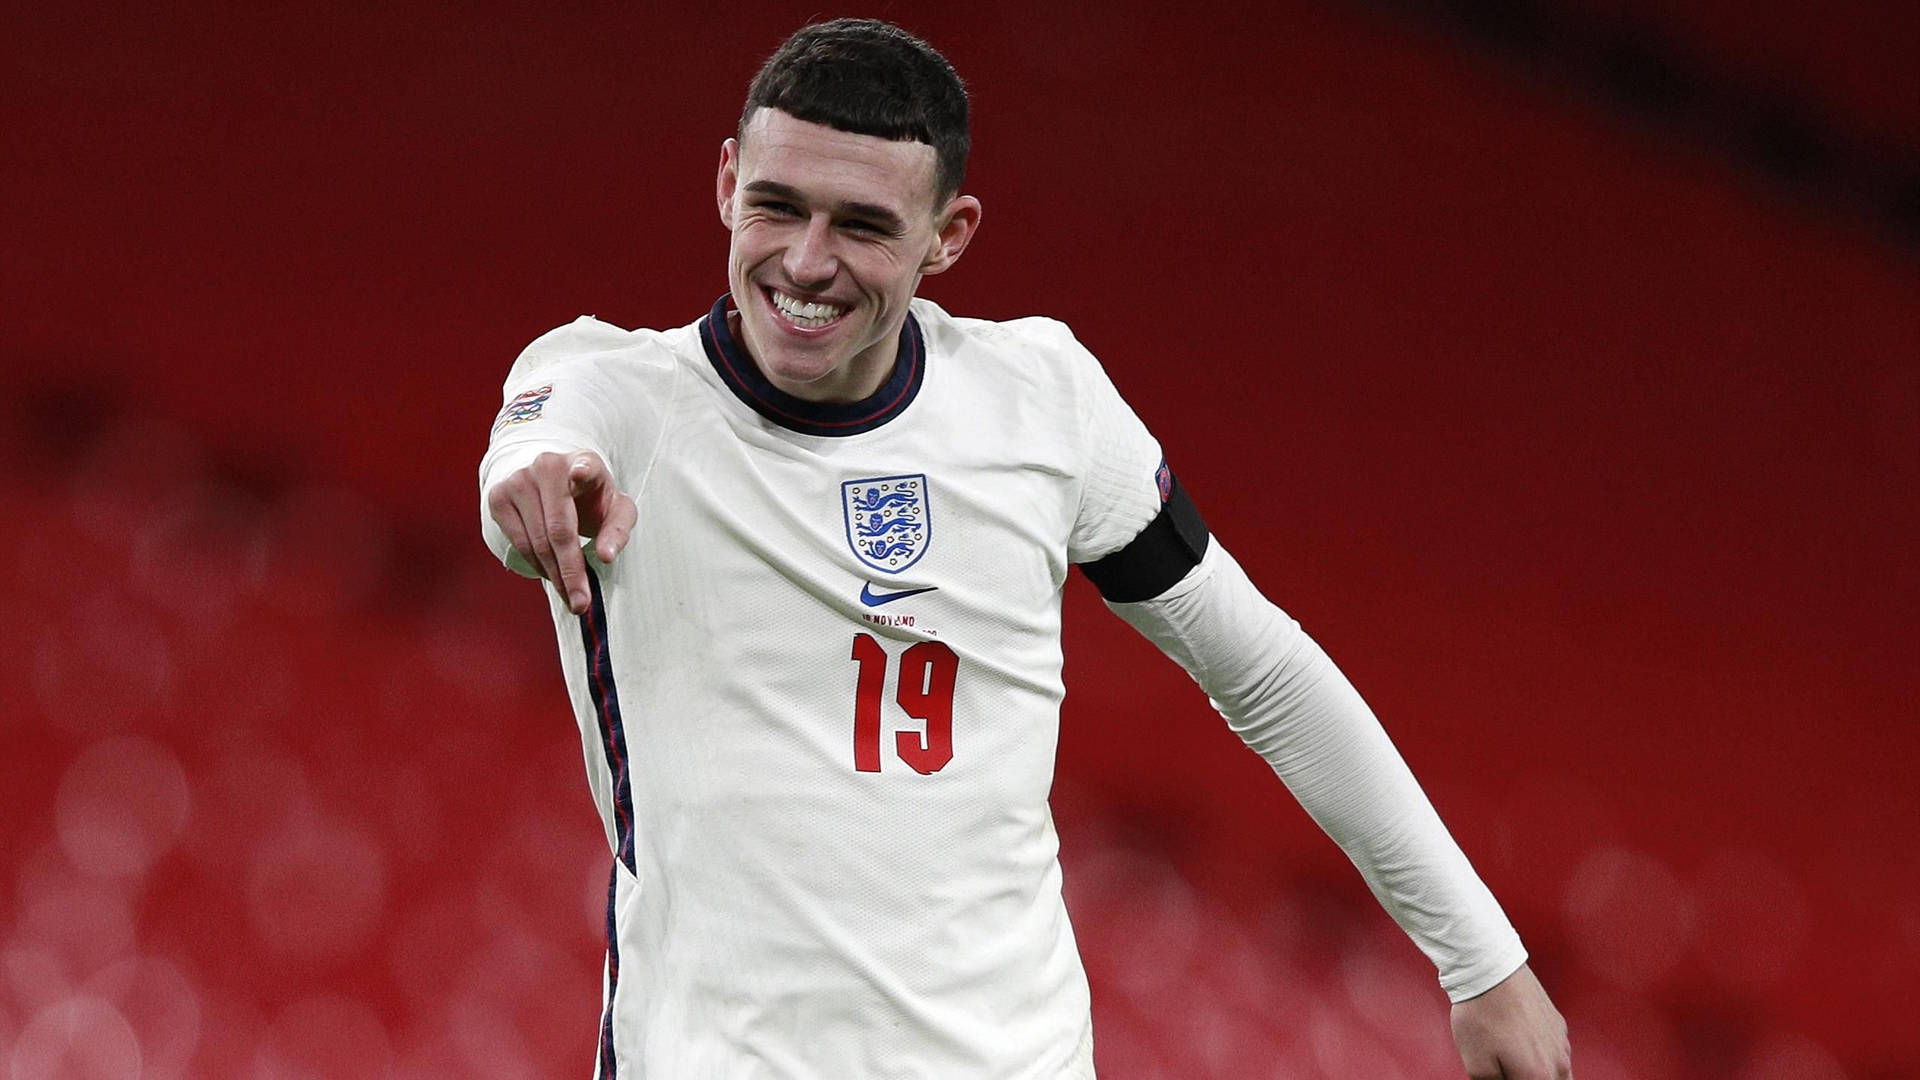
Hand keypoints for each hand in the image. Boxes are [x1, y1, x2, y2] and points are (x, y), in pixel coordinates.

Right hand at [487, 450, 636, 613]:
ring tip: (570, 597)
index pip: (584, 466)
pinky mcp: (499, 497)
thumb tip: (605, 556)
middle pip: (558, 529)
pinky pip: (519, 542)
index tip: (579, 474)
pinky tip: (552, 574)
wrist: (553, 478)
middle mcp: (547, 466)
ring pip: (536, 540)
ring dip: (554, 575)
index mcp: (584, 461)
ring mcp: (518, 480)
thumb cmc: (592, 497)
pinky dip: (537, 564)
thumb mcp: (616, 508)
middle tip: (581, 603)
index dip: (581, 471)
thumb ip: (618, 530)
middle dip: (570, 571)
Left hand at [1450, 963, 1570, 1078]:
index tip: (1502, 1075)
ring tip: (1516, 1062)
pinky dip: (1543, 1056)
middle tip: (1510, 1071)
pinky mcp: (1558, 1025)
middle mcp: (1558, 1062)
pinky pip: (1556, 1052)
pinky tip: (1523, 1047)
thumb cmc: (1482, 1015)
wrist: (1490, 971)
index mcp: (1539, 1076)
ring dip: (1541, 1074)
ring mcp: (1562, 1042)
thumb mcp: (1476, 1064)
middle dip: (1530, 1079)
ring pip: (1560, 1074)